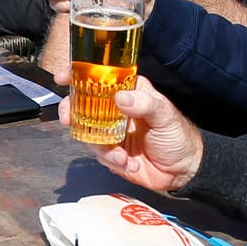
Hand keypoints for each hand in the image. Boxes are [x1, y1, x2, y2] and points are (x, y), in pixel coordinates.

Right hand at [62, 75, 203, 192]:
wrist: (184, 171)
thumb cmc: (179, 136)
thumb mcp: (165, 115)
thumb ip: (144, 104)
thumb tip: (120, 97)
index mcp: (129, 92)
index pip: (100, 78)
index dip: (78, 75)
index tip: (62, 77)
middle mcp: (116, 110)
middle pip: (83, 104)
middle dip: (71, 112)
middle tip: (67, 119)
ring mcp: (112, 132)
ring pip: (88, 133)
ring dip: (100, 146)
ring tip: (121, 156)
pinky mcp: (112, 153)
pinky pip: (99, 154)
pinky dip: (111, 160)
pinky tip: (128, 164)